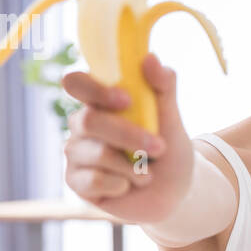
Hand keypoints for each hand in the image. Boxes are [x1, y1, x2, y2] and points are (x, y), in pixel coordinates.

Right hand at [61, 52, 193, 220]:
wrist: (175, 193)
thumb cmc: (169, 151)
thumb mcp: (172, 120)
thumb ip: (163, 88)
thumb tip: (150, 58)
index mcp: (101, 101)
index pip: (76, 83)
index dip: (94, 89)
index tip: (126, 100)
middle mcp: (83, 124)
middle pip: (89, 121)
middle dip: (129, 136)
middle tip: (159, 148)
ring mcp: (77, 152)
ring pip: (97, 153)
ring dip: (133, 166)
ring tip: (147, 173)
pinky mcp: (76, 180)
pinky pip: (93, 179)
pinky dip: (121, 184)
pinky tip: (128, 186)